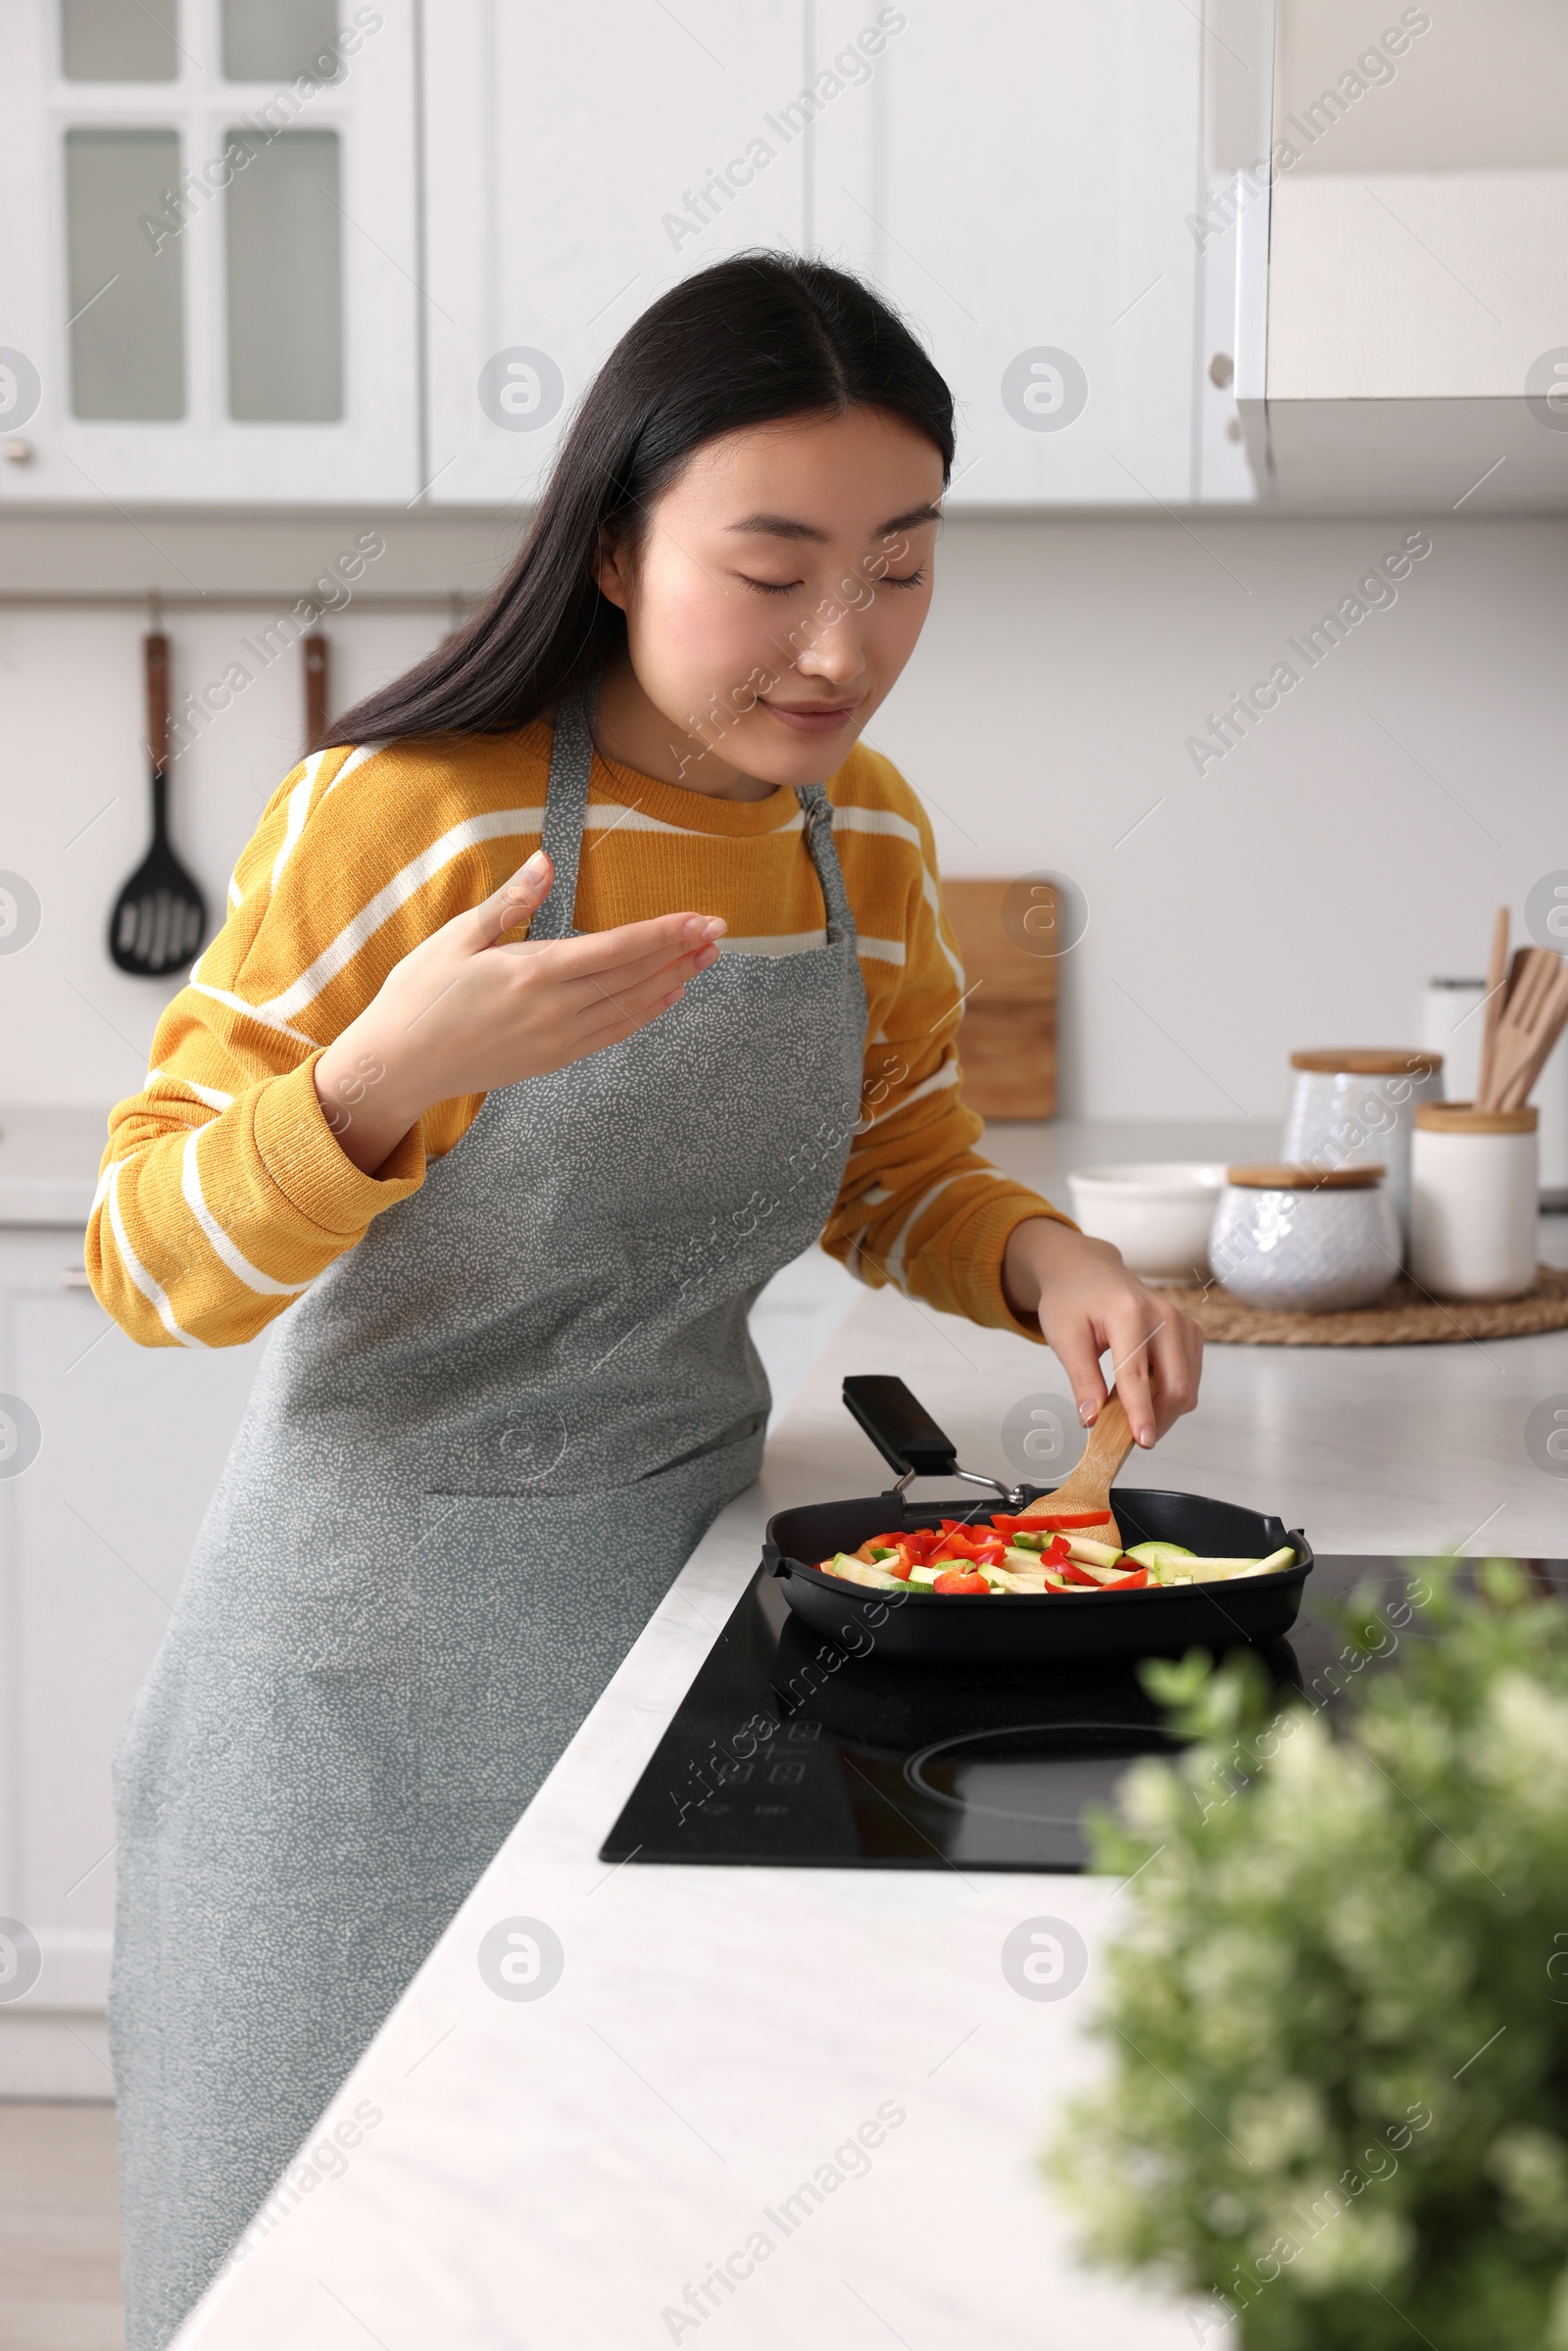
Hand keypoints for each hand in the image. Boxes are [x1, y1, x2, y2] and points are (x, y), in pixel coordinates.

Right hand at [314, 850, 725, 1173]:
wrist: (399, 1066)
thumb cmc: (419, 996)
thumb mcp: (456, 937)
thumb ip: (510, 901)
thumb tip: (546, 859)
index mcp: (532, 973)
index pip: (616, 949)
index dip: (663, 933)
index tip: (699, 919)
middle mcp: (554, 1010)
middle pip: (634, 977)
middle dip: (680, 953)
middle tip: (720, 932)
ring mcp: (557, 1039)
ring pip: (630, 1007)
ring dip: (672, 982)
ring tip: (704, 960)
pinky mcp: (552, 1058)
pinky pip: (612, 1034)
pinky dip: (644, 1014)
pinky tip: (666, 997)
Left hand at [1002, 1217, 1202, 1448]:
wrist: (1088, 1271)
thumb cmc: (1072, 1300)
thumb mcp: (1064, 1337)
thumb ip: (1081, 1379)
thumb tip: (1091, 1420)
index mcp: (1129, 1313)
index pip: (1137, 1375)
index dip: (1140, 1413)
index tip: (1143, 1442)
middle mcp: (1164, 1316)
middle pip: (1177, 1386)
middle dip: (1158, 1421)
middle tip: (1130, 1439)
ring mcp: (1182, 1322)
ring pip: (1188, 1387)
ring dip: (1165, 1411)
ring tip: (1131, 1413)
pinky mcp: (1190, 1331)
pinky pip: (1190, 1377)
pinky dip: (1171, 1394)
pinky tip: (1146, 1392)